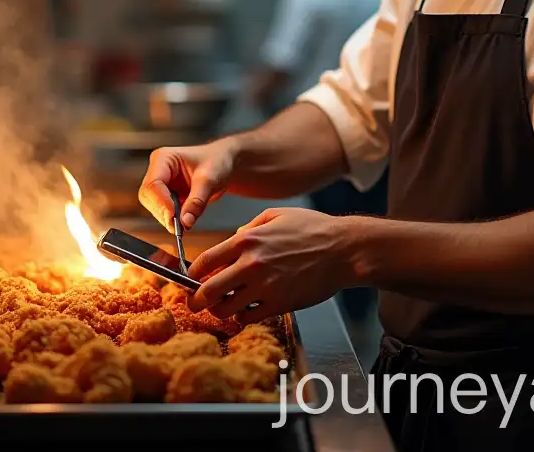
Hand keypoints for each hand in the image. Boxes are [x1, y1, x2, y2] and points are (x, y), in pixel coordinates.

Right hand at [138, 138, 238, 230]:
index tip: (173, 217)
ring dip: (168, 218)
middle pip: (149, 197)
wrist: (224, 164)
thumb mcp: (210, 180)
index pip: (153, 184)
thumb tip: (185, 222)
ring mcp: (161, 184)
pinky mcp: (166, 196)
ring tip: (186, 222)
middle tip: (180, 226)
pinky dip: (172, 219)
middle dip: (163, 212)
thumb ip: (197, 201)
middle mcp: (158, 170)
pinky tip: (184, 220)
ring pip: (154, 207)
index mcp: (164, 158)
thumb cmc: (217, 161)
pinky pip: (163, 211)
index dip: (161, 203)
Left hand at [186, 207, 358, 324]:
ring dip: (219, 311)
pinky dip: (242, 318)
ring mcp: (264, 287)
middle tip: (195, 304)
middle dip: (196, 300)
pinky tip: (245, 312)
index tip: (190, 280)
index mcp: (246, 240)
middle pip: (207, 291)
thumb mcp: (276, 215)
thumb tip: (233, 239)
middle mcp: (251, 264)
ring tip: (222, 309)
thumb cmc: (313, 229)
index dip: (191, 274)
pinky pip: (248, 318)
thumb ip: (249, 227)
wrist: (343, 249)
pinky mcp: (279, 304)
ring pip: (225, 309)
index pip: (203, 262)